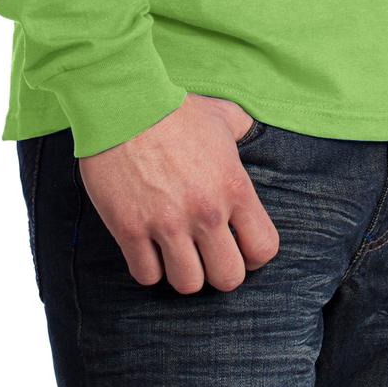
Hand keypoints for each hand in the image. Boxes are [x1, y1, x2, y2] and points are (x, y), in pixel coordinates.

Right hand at [77, 92, 279, 293]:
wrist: (123, 103)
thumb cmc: (174, 109)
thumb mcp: (222, 115)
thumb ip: (243, 130)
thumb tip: (251, 133)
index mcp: (234, 186)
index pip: (263, 249)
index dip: (253, 255)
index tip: (238, 246)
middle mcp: (206, 211)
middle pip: (228, 278)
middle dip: (218, 270)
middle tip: (204, 253)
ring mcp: (167, 223)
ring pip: (187, 284)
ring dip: (182, 271)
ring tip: (175, 250)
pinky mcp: (130, 229)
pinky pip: (147, 275)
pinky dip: (148, 267)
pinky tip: (147, 246)